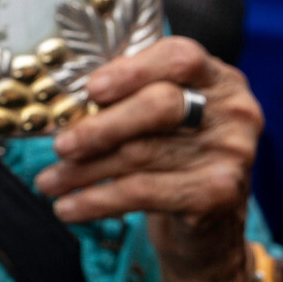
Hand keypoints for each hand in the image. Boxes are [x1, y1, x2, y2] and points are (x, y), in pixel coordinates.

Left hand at [34, 37, 261, 281]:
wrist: (210, 224)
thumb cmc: (174, 156)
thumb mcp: (160, 120)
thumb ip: (129, 99)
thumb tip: (66, 102)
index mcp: (218, 78)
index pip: (180, 57)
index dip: (132, 70)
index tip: (91, 89)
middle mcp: (234, 111)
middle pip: (159, 106)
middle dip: (101, 126)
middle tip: (60, 145)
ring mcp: (233, 153)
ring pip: (141, 153)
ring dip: (84, 170)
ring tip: (49, 181)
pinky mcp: (220, 193)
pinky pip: (143, 192)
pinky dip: (97, 200)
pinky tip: (68, 207)